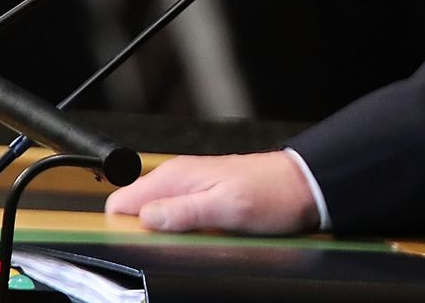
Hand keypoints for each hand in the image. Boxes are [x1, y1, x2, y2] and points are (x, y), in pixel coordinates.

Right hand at [104, 151, 317, 234]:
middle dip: (145, 234)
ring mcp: (190, 188)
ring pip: (156, 217)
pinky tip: (203, 238)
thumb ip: (183, 211)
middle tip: (174, 247)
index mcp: (176, 177)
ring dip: (166, 235)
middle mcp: (178, 179)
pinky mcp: (203, 198)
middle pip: (136, 212)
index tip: (142, 245)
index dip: (123, 228)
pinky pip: (177, 218)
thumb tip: (146, 218)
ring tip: (194, 243)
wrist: (303, 186)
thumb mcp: (227, 207)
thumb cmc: (272, 193)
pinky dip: (183, 233)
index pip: (121, 202)